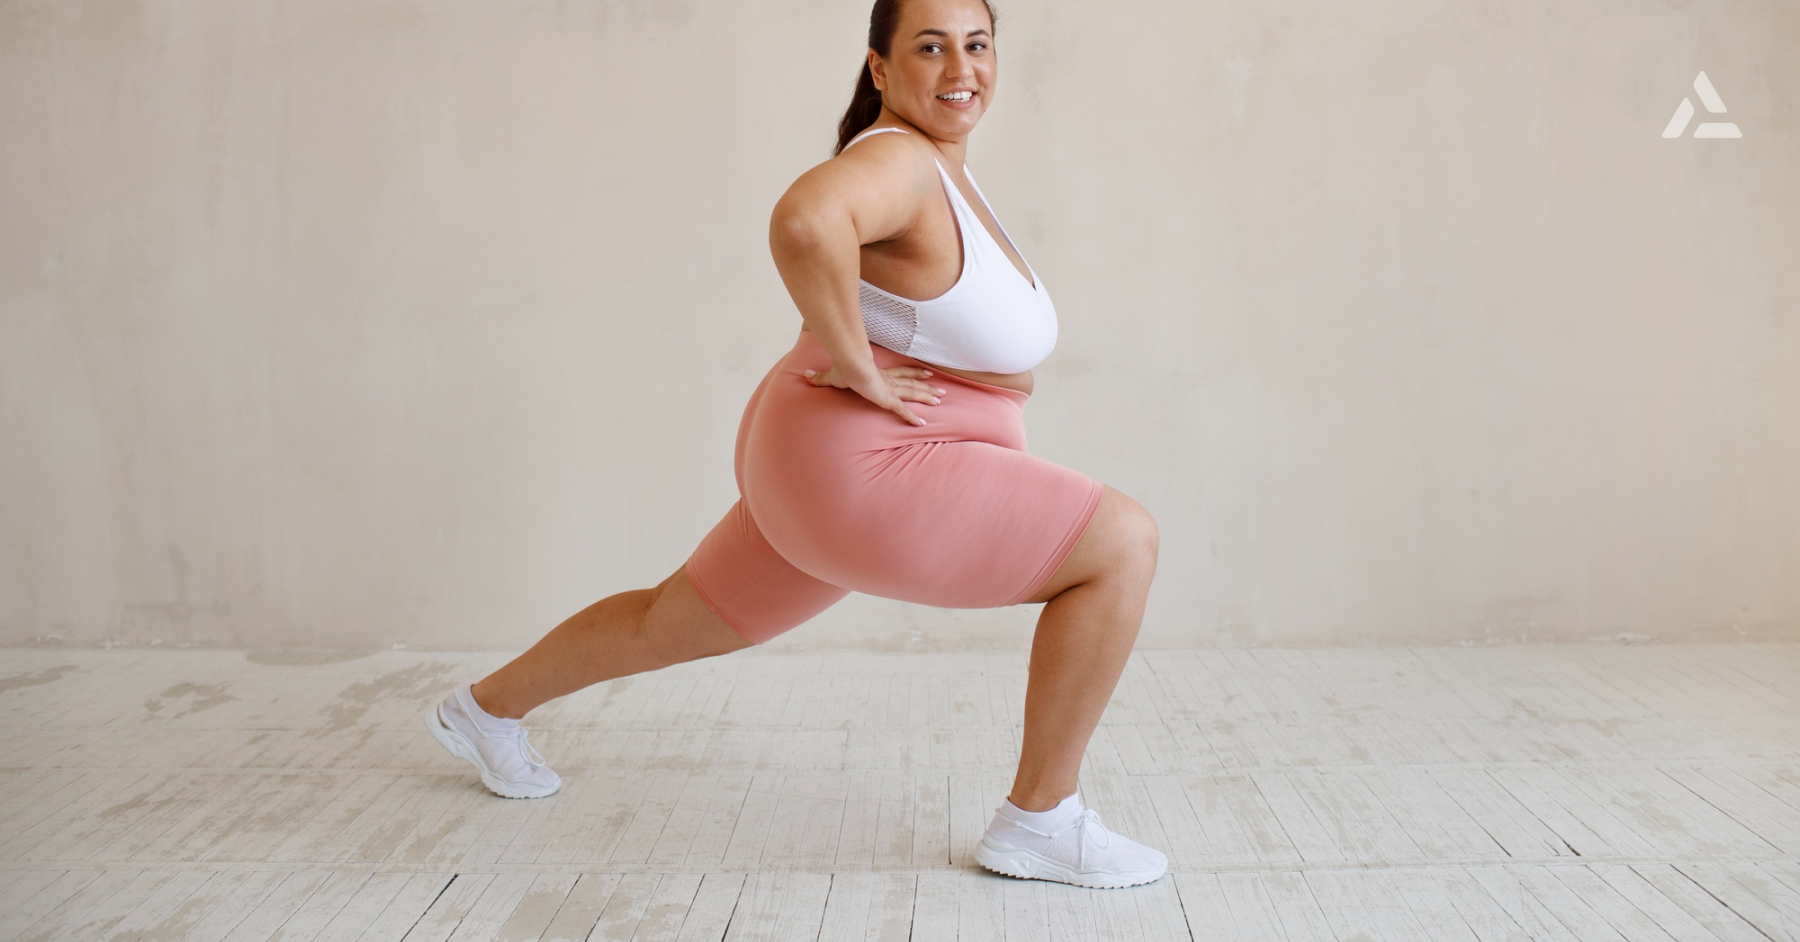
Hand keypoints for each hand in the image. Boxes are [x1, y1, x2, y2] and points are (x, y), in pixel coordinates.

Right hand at [803, 364, 947, 425]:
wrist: (849, 365)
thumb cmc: (843, 368)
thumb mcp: (831, 376)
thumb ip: (820, 378)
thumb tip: (804, 374)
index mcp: (880, 374)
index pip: (901, 373)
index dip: (914, 373)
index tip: (926, 372)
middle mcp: (889, 381)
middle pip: (912, 383)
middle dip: (927, 387)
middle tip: (942, 390)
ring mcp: (890, 390)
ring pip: (913, 394)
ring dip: (927, 396)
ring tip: (941, 399)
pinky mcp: (888, 399)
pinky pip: (902, 411)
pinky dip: (912, 417)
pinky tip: (923, 423)